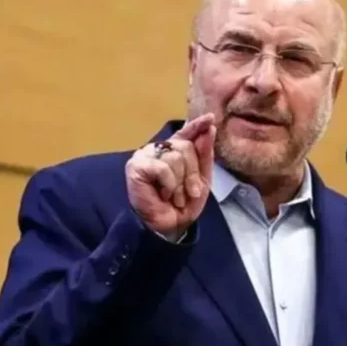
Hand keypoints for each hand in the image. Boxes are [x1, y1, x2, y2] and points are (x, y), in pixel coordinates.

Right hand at [125, 114, 215, 238]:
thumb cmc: (183, 204)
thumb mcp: (201, 179)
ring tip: (175, 197)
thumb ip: (204, 154)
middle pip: (185, 147)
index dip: (197, 126)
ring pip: (175, 157)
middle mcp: (159, 150)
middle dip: (193, 173)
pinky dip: (169, 185)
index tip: (210, 119)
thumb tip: (209, 129)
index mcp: (174, 151)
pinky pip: (163, 168)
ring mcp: (145, 155)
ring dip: (181, 183)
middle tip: (190, 193)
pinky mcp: (136, 166)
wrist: (168, 226)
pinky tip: (163, 195)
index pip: (186, 134)